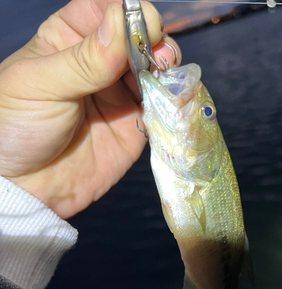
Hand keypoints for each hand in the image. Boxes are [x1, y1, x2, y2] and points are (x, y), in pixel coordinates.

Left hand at [0, 0, 180, 218]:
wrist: (25, 188)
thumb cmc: (16, 127)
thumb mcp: (42, 85)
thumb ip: (85, 59)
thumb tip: (124, 21)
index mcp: (69, 40)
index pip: (106, 11)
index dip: (128, 12)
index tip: (144, 22)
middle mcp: (100, 65)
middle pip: (139, 39)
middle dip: (155, 42)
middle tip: (161, 58)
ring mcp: (120, 97)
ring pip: (155, 72)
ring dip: (168, 72)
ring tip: (169, 79)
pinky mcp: (134, 128)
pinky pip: (160, 110)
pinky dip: (173, 104)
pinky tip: (176, 102)